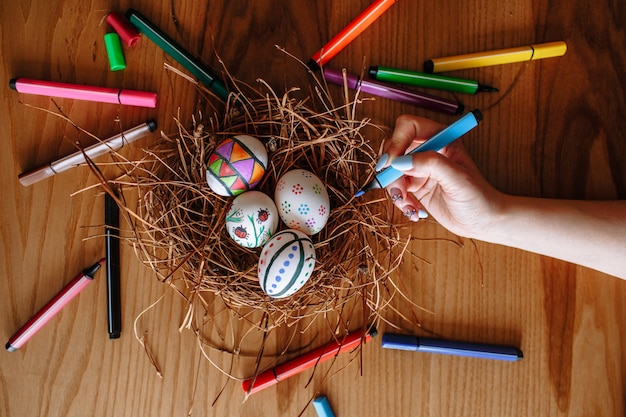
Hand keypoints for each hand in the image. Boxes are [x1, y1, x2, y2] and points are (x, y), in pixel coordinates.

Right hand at [379, 115, 503, 238]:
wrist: (482, 221)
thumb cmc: (478, 197)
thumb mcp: (457, 178)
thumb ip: (430, 164)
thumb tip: (400, 161)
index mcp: (441, 138)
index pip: (409, 127)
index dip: (397, 141)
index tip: (392, 162)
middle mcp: (428, 150)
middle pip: (395, 148)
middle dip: (391, 170)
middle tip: (398, 188)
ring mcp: (420, 168)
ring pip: (391, 170)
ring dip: (394, 189)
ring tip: (408, 205)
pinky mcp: (415, 185)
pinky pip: (396, 187)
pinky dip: (399, 200)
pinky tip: (413, 210)